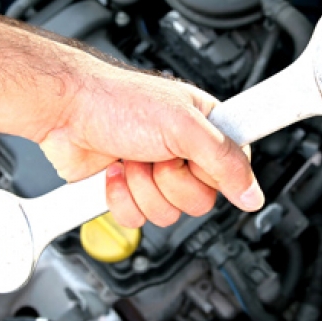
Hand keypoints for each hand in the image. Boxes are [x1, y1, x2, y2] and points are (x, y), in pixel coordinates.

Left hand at [38, 63, 264, 227]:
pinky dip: (124, 198)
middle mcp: (184, 152)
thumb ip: (225, 161)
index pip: (233, 169)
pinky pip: (140, 218)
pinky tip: (117, 172)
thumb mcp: (184, 126)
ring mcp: (156, 173)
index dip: (213, 172)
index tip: (194, 160)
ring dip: (144, 187)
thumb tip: (253, 193)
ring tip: (133, 157)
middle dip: (171, 180)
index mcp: (205, 127)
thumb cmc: (118, 102)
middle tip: (157, 154)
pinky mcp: (132, 189)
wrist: (67, 112)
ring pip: (169, 213)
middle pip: (200, 199)